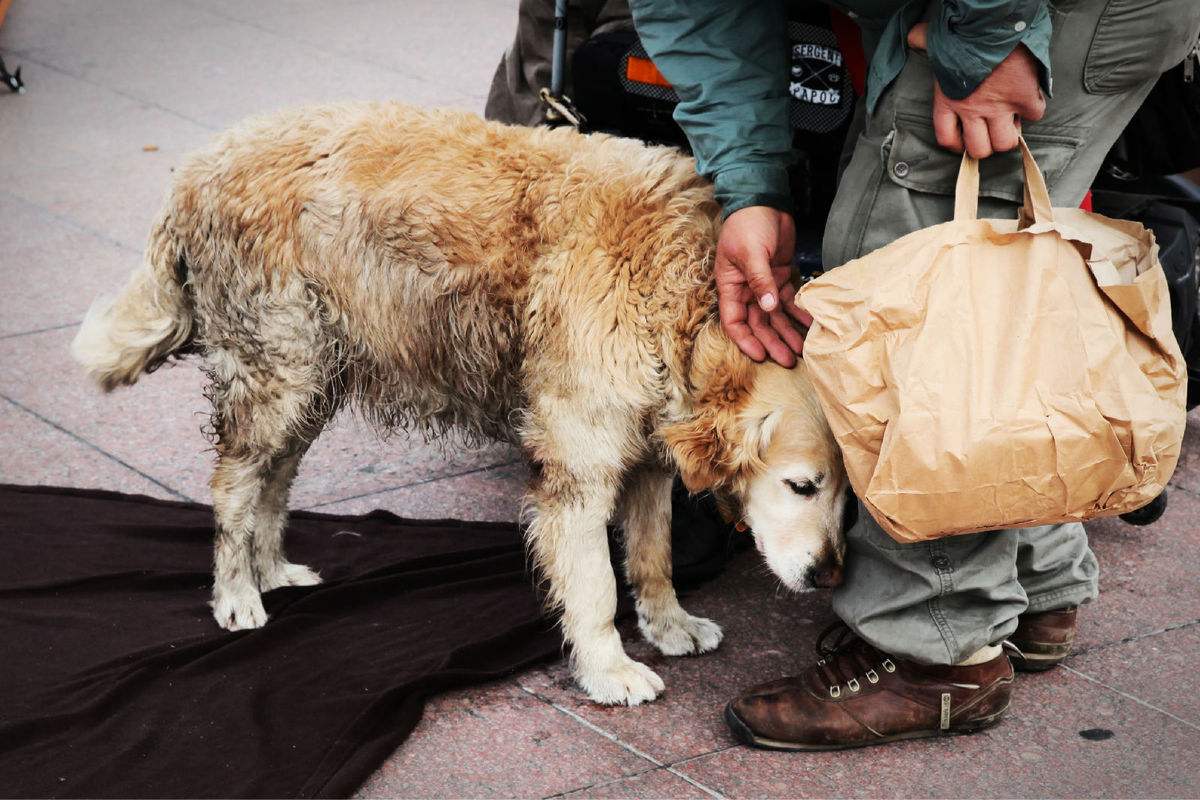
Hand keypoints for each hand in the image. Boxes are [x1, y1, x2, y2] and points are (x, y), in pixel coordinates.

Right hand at [715, 206, 810, 366]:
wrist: (764, 202)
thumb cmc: (748, 225)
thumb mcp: (750, 252)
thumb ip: (760, 280)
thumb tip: (768, 307)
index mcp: (731, 286)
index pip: (734, 321)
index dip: (746, 340)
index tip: (760, 356)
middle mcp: (746, 290)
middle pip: (758, 324)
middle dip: (773, 342)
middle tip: (788, 360)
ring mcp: (765, 285)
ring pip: (776, 316)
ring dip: (788, 332)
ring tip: (803, 350)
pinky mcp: (782, 277)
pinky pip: (790, 301)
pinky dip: (800, 313)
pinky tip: (811, 325)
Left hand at [908, 22, 1045, 158]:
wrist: (993, 24)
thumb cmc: (964, 32)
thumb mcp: (937, 42)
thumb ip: (924, 42)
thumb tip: (913, 36)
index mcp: (948, 100)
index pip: (946, 138)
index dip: (956, 145)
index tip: (963, 141)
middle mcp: (971, 110)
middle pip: (978, 149)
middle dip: (986, 145)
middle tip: (991, 131)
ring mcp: (999, 106)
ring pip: (1005, 142)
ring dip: (1009, 135)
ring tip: (1011, 120)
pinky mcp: (1023, 97)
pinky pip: (1033, 115)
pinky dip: (1034, 108)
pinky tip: (1030, 98)